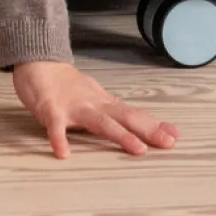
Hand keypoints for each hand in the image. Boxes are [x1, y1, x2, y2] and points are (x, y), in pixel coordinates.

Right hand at [13, 60, 179, 158]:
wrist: (39, 61)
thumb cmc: (66, 84)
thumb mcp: (93, 96)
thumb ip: (111, 110)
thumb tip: (134, 121)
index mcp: (103, 103)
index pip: (133, 114)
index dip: (154, 125)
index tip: (176, 135)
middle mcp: (94, 104)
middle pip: (125, 117)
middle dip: (148, 131)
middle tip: (169, 143)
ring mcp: (73, 107)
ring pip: (100, 122)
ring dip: (121, 135)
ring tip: (138, 149)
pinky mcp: (50, 109)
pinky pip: (55, 126)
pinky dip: (59, 139)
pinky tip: (63, 153)